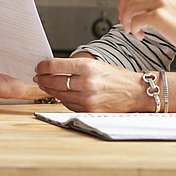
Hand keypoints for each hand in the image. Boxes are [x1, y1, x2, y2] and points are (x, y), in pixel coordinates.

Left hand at [33, 56, 154, 112]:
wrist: (137, 92)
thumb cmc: (119, 78)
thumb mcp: (97, 65)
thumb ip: (76, 67)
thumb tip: (54, 69)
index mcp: (88, 67)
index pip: (55, 66)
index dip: (43, 67)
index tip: (38, 67)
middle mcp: (87, 83)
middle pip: (54, 82)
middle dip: (42, 79)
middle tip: (38, 77)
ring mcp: (87, 99)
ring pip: (59, 95)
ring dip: (50, 90)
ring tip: (46, 86)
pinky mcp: (89, 110)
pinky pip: (69, 105)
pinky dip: (63, 99)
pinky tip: (61, 95)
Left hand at [117, 0, 175, 54]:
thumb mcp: (173, 1)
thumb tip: (134, 4)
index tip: (125, 9)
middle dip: (122, 7)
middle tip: (124, 20)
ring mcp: (161, 0)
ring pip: (129, 6)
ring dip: (126, 21)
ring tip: (131, 30)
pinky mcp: (159, 15)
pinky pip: (135, 20)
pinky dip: (133, 29)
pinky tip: (140, 35)